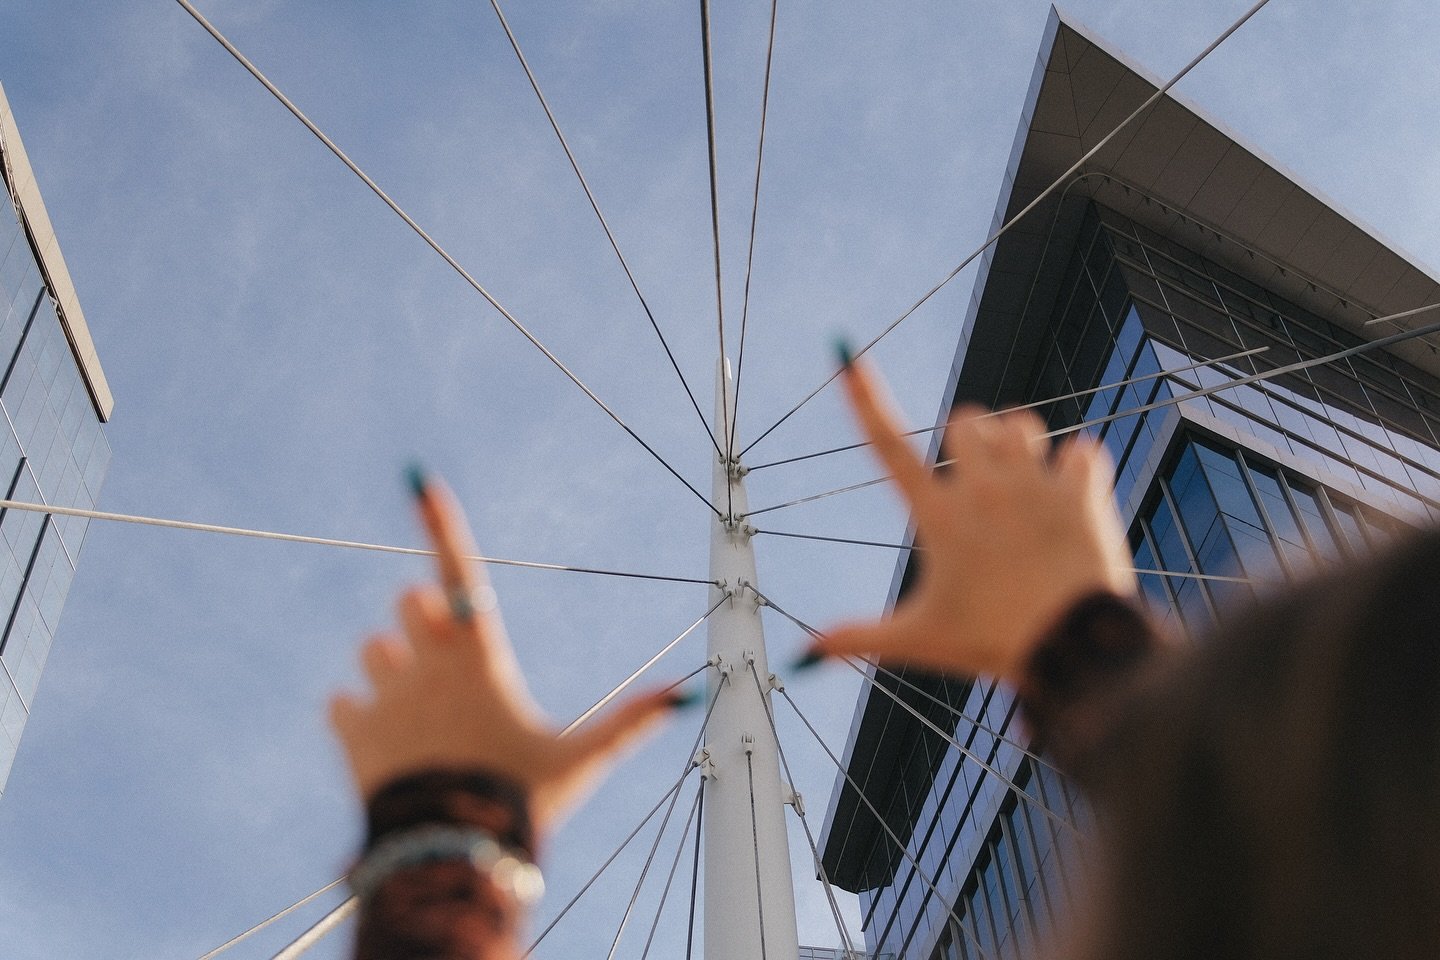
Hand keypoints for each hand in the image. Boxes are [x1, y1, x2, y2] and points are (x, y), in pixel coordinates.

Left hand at [329, 474, 677, 830]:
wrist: (451, 854)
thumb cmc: (520, 799)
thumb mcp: (580, 760)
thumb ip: (628, 723)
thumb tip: (688, 696)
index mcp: (482, 658)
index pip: (459, 571)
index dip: (440, 521)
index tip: (417, 477)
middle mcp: (428, 663)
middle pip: (407, 603)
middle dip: (423, 621)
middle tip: (445, 661)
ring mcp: (387, 695)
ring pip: (372, 649)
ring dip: (390, 668)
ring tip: (417, 714)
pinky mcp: (352, 732)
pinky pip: (340, 702)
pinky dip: (357, 715)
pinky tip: (384, 744)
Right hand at [816, 358, 1135, 681]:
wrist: (1071, 651)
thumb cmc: (988, 643)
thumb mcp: (918, 640)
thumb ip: (857, 638)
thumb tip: (799, 657)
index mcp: (938, 515)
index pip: (887, 445)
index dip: (863, 397)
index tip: (844, 352)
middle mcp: (983, 488)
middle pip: (965, 418)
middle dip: (969, 439)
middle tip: (981, 483)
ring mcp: (1033, 486)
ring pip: (1021, 424)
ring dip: (1019, 445)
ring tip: (1024, 487)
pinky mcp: (1081, 492)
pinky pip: (1081, 450)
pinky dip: (1077, 468)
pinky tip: (1073, 499)